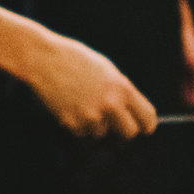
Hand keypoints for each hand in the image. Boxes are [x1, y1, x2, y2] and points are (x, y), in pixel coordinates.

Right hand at [26, 33, 156, 136]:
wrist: (46, 60)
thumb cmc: (78, 61)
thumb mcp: (108, 72)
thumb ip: (122, 93)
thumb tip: (132, 114)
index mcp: (123, 89)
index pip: (147, 118)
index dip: (147, 125)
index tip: (144, 127)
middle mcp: (110, 105)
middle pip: (129, 133)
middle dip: (124, 131)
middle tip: (117, 124)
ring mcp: (90, 116)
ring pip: (102, 133)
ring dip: (96, 125)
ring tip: (84, 103)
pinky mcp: (72, 123)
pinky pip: (82, 133)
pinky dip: (79, 125)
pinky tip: (71, 106)